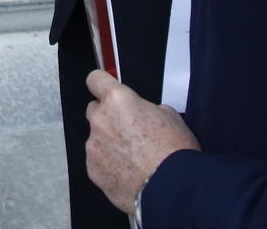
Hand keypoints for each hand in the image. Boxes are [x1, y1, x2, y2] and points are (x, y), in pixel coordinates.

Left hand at [85, 69, 199, 214]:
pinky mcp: (92, 169)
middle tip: (128, 130)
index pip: (95, 79)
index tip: (103, 87)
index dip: (101, 83)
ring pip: (96, 138)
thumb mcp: (169, 115)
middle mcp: (100, 120)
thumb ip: (146, 108)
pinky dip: (108, 164)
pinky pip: (97, 161)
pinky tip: (128, 171)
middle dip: (107, 116)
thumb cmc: (174, 151)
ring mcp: (94, 146)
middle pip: (94, 110)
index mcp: (118, 100)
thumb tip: (142, 113)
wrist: (172, 187)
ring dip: (109, 143)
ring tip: (133, 157)